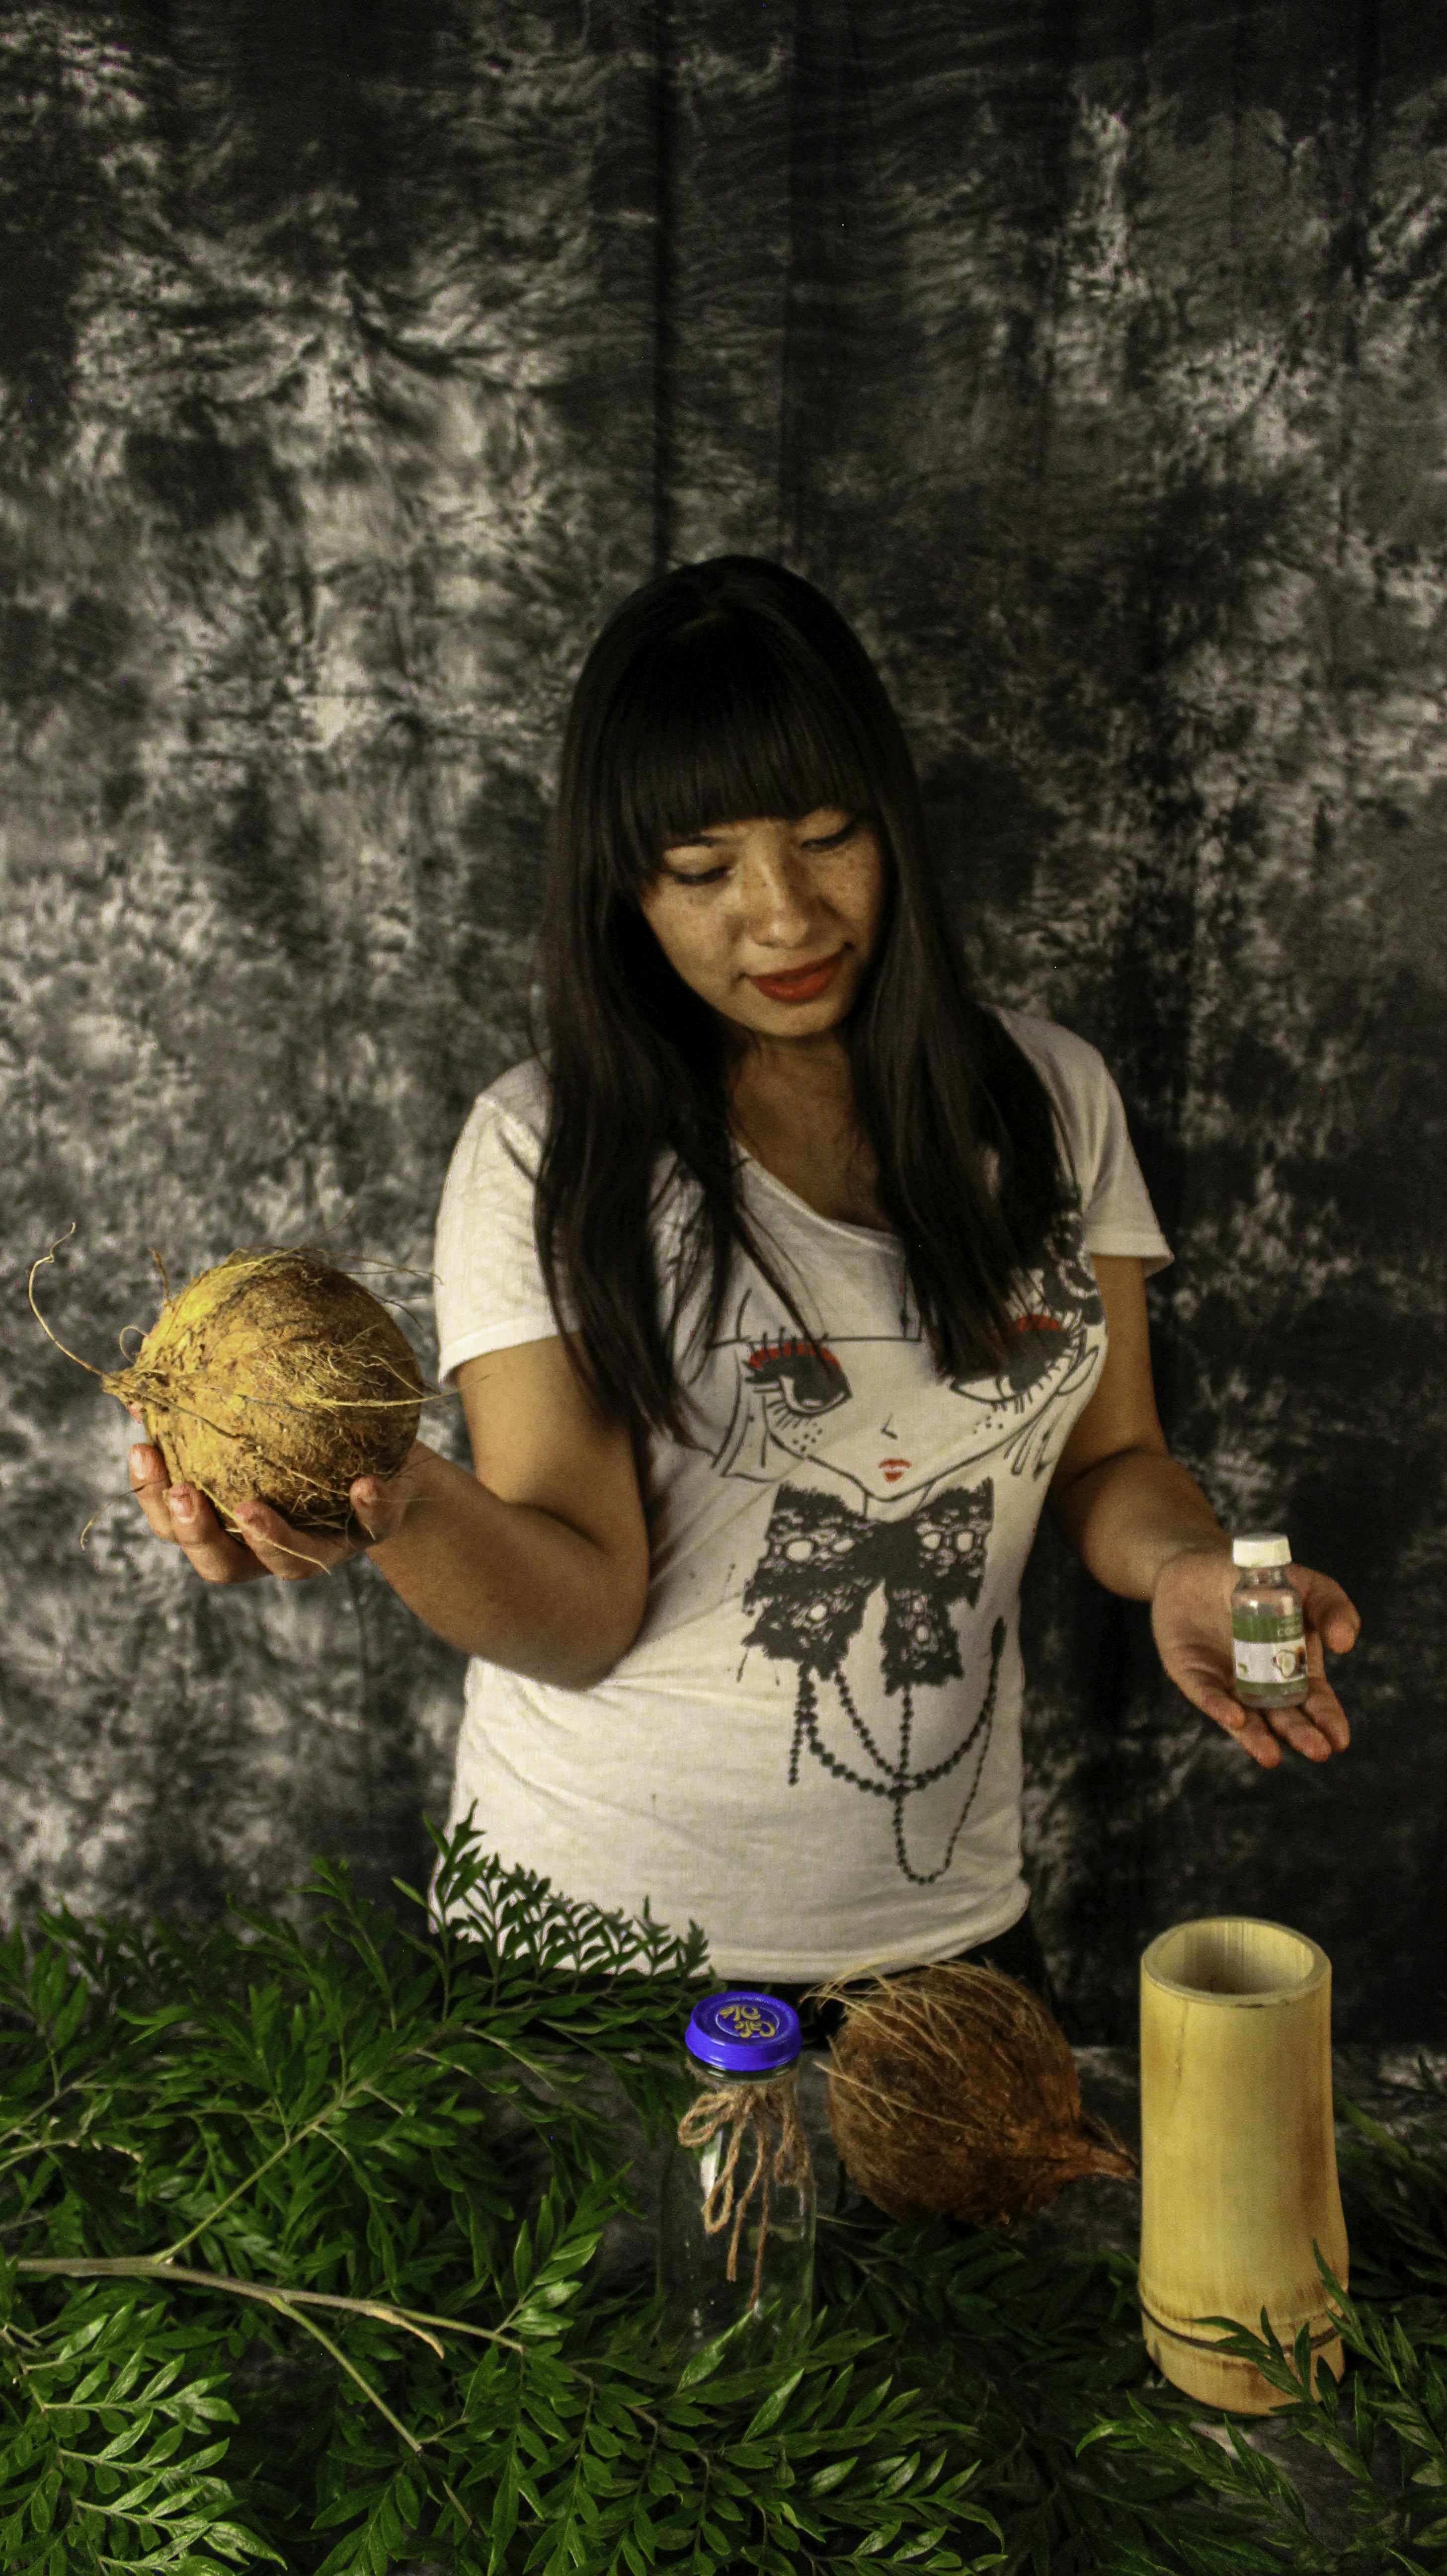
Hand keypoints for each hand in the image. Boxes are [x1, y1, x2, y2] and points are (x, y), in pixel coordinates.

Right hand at [126, 1433, 425, 1584]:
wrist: (393, 1461)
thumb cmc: (308, 1440)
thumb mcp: (255, 1422)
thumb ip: (201, 1413)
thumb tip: (139, 1388)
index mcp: (233, 1523)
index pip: (178, 1525)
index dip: (154, 1497)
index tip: (142, 1451)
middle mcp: (274, 1546)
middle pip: (223, 1564)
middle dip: (197, 1534)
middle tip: (184, 1495)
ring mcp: (326, 1545)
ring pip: (293, 1563)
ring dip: (269, 1540)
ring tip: (250, 1509)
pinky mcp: (375, 1528)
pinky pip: (374, 1524)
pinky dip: (369, 1507)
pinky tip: (363, 1485)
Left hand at [1150, 1546, 1358, 1767]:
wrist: (1200, 1564)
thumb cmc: (1262, 1580)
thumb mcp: (1307, 1586)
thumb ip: (1333, 1609)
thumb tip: (1345, 1643)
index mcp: (1295, 1670)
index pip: (1316, 1702)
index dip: (1328, 1721)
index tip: (1340, 1739)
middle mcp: (1262, 1686)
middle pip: (1284, 1717)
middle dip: (1300, 1735)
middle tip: (1319, 1751)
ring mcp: (1228, 1684)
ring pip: (1246, 1718)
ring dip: (1258, 1738)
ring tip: (1272, 1757)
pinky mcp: (1194, 1675)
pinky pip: (1207, 1696)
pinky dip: (1220, 1708)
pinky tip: (1235, 1719)